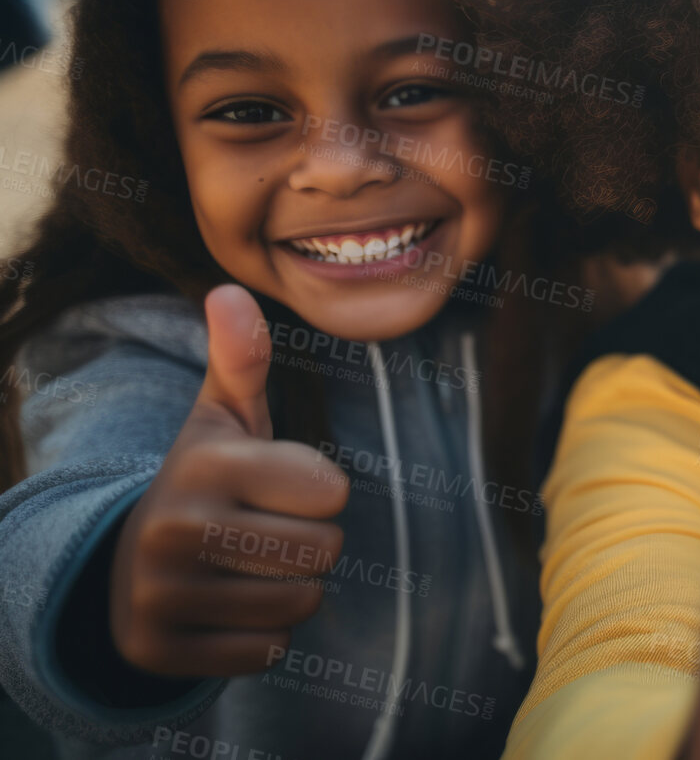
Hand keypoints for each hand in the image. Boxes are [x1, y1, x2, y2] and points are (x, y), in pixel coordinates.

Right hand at [109, 285, 350, 676]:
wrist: (125, 565)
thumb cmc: (206, 482)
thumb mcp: (222, 419)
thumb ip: (241, 359)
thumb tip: (230, 290)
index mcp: (206, 464)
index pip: (332, 492)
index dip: (321, 492)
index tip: (283, 487)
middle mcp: (176, 528)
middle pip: (324, 551)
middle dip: (312, 544)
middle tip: (268, 531)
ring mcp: (162, 594)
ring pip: (300, 604)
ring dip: (290, 590)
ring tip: (248, 567)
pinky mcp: (162, 650)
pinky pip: (267, 651)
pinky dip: (261, 636)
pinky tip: (226, 607)